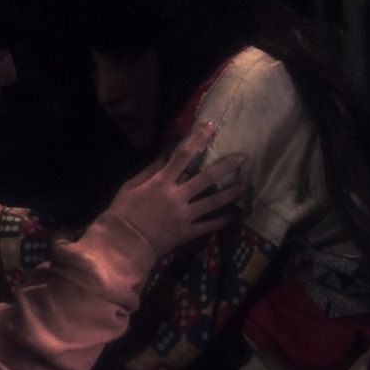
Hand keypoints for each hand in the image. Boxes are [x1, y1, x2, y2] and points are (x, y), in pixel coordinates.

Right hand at [107, 121, 247, 255]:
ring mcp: (184, 216)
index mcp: (162, 182)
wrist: (123, 243)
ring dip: (231, 193)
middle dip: (226, 166)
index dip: (197, 139)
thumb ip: (150, 171)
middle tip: (243, 157)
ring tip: (246, 185)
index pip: (183, 155)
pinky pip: (208, 226)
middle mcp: (177, 197)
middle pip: (206, 178)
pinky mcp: (186, 233)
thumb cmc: (122, 212)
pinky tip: (234, 215)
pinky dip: (222, 221)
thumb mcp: (130, 186)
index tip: (210, 125)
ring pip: (213, 202)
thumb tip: (166, 156)